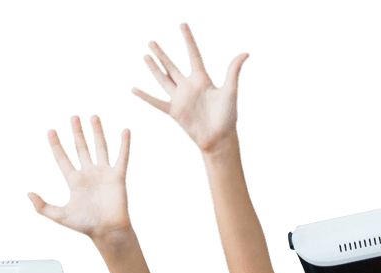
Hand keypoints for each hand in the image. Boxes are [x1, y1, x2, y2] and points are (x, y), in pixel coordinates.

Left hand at [27, 115, 130, 240]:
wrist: (108, 231)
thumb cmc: (85, 226)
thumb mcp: (60, 216)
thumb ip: (43, 207)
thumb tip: (28, 194)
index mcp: (74, 181)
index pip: (63, 159)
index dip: (56, 145)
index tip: (51, 131)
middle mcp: (89, 174)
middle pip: (81, 148)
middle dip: (77, 133)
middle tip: (73, 117)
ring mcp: (103, 174)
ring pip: (100, 148)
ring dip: (97, 132)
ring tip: (93, 117)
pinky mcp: (118, 177)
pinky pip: (122, 157)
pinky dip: (124, 145)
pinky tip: (125, 131)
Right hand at [131, 22, 249, 153]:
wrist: (219, 139)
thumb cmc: (227, 116)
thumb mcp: (231, 91)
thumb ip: (233, 71)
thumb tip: (246, 53)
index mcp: (202, 80)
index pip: (193, 55)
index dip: (188, 40)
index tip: (182, 25)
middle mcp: (189, 87)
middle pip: (172, 66)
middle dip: (162, 54)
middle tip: (152, 42)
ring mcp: (180, 99)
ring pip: (163, 80)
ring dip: (154, 68)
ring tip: (145, 56)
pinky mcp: (174, 112)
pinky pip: (156, 102)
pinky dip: (145, 96)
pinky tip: (134, 90)